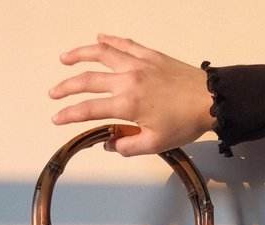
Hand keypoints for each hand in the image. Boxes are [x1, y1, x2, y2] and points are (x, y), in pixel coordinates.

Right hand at [48, 33, 214, 155]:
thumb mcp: (156, 144)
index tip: (56, 118)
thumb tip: (110, 144)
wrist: (210, 100)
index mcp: (128, 103)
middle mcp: (128, 79)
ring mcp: (139, 64)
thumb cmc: (184, 123)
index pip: (90, 109)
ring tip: (65, 59)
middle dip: (67, 87)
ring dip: (80, 54)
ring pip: (102, 53)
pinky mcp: (150, 56)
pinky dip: (109, 40)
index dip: (70, 114)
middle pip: (89, 79)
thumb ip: (128, 146)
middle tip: (54, 93)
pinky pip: (125, 44)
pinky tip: (98, 38)